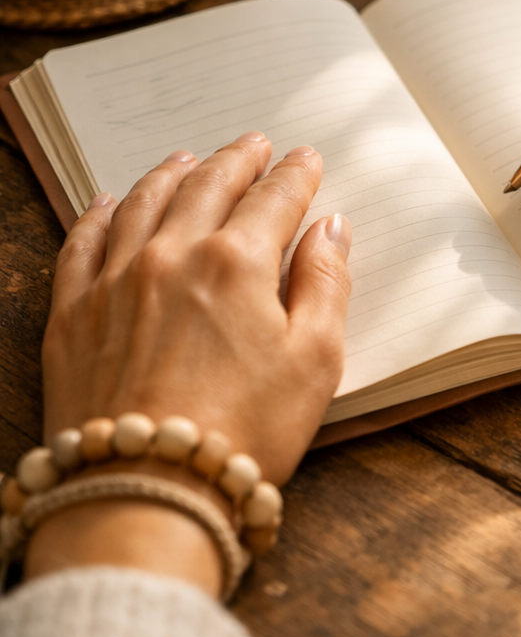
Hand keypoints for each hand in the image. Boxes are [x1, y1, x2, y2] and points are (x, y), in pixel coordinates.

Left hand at [26, 133, 351, 592]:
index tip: (305, 160)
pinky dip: (98, 212)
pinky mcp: (73, 313)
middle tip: (254, 144)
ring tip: (189, 158)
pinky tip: (109, 199)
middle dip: (238, 159)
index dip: (295, 175)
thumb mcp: (316, 360)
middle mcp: (173, 255)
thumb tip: (331, 228)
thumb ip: (326, 282)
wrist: (145, 493)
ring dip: (173, 173)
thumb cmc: (244, 431)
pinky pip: (81, 242)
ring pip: (144, 201)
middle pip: (209, 186)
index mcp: (238, 263)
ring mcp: (116, 280)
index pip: (274, 199)